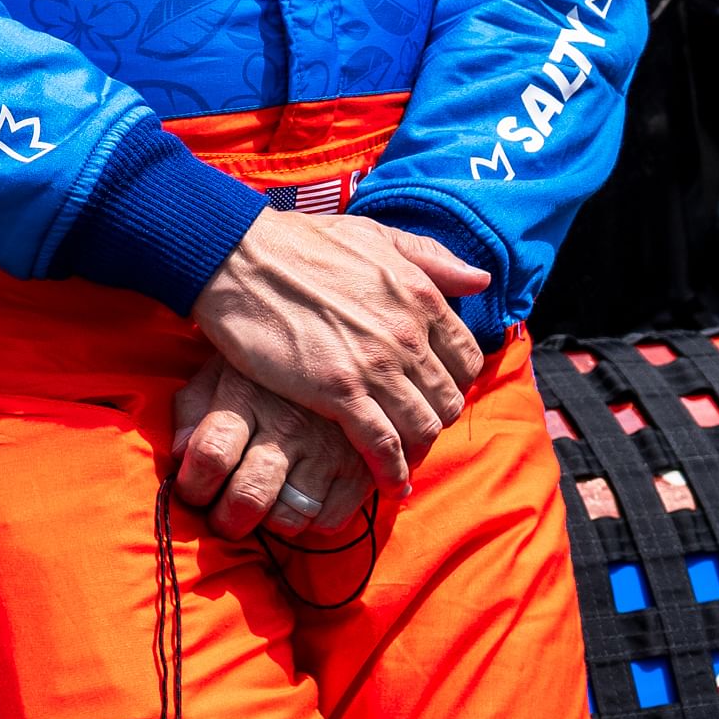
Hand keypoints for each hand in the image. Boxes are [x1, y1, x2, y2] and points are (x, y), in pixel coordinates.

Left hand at [168, 356, 374, 544]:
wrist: (345, 339)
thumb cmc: (268, 365)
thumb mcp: (223, 368)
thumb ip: (193, 407)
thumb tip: (178, 456)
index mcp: (246, 397)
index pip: (210, 455)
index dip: (192, 486)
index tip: (192, 492)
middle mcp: (287, 425)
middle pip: (248, 497)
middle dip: (226, 521)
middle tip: (224, 517)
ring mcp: (328, 447)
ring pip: (289, 517)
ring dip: (270, 521)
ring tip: (267, 502)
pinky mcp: (362, 464)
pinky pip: (329, 520)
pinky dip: (312, 521)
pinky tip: (303, 497)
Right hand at [187, 210, 487, 486]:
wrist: (238, 256)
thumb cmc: (300, 243)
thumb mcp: (376, 235)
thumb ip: (432, 259)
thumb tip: (480, 282)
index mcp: (422, 297)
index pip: (467, 358)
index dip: (456, 382)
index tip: (435, 392)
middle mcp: (409, 335)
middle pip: (449, 398)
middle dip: (437, 419)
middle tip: (414, 429)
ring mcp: (376, 366)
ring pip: (423, 426)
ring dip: (417, 449)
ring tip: (403, 459)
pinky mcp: (339, 392)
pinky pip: (383, 445)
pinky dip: (391, 470)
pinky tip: (389, 483)